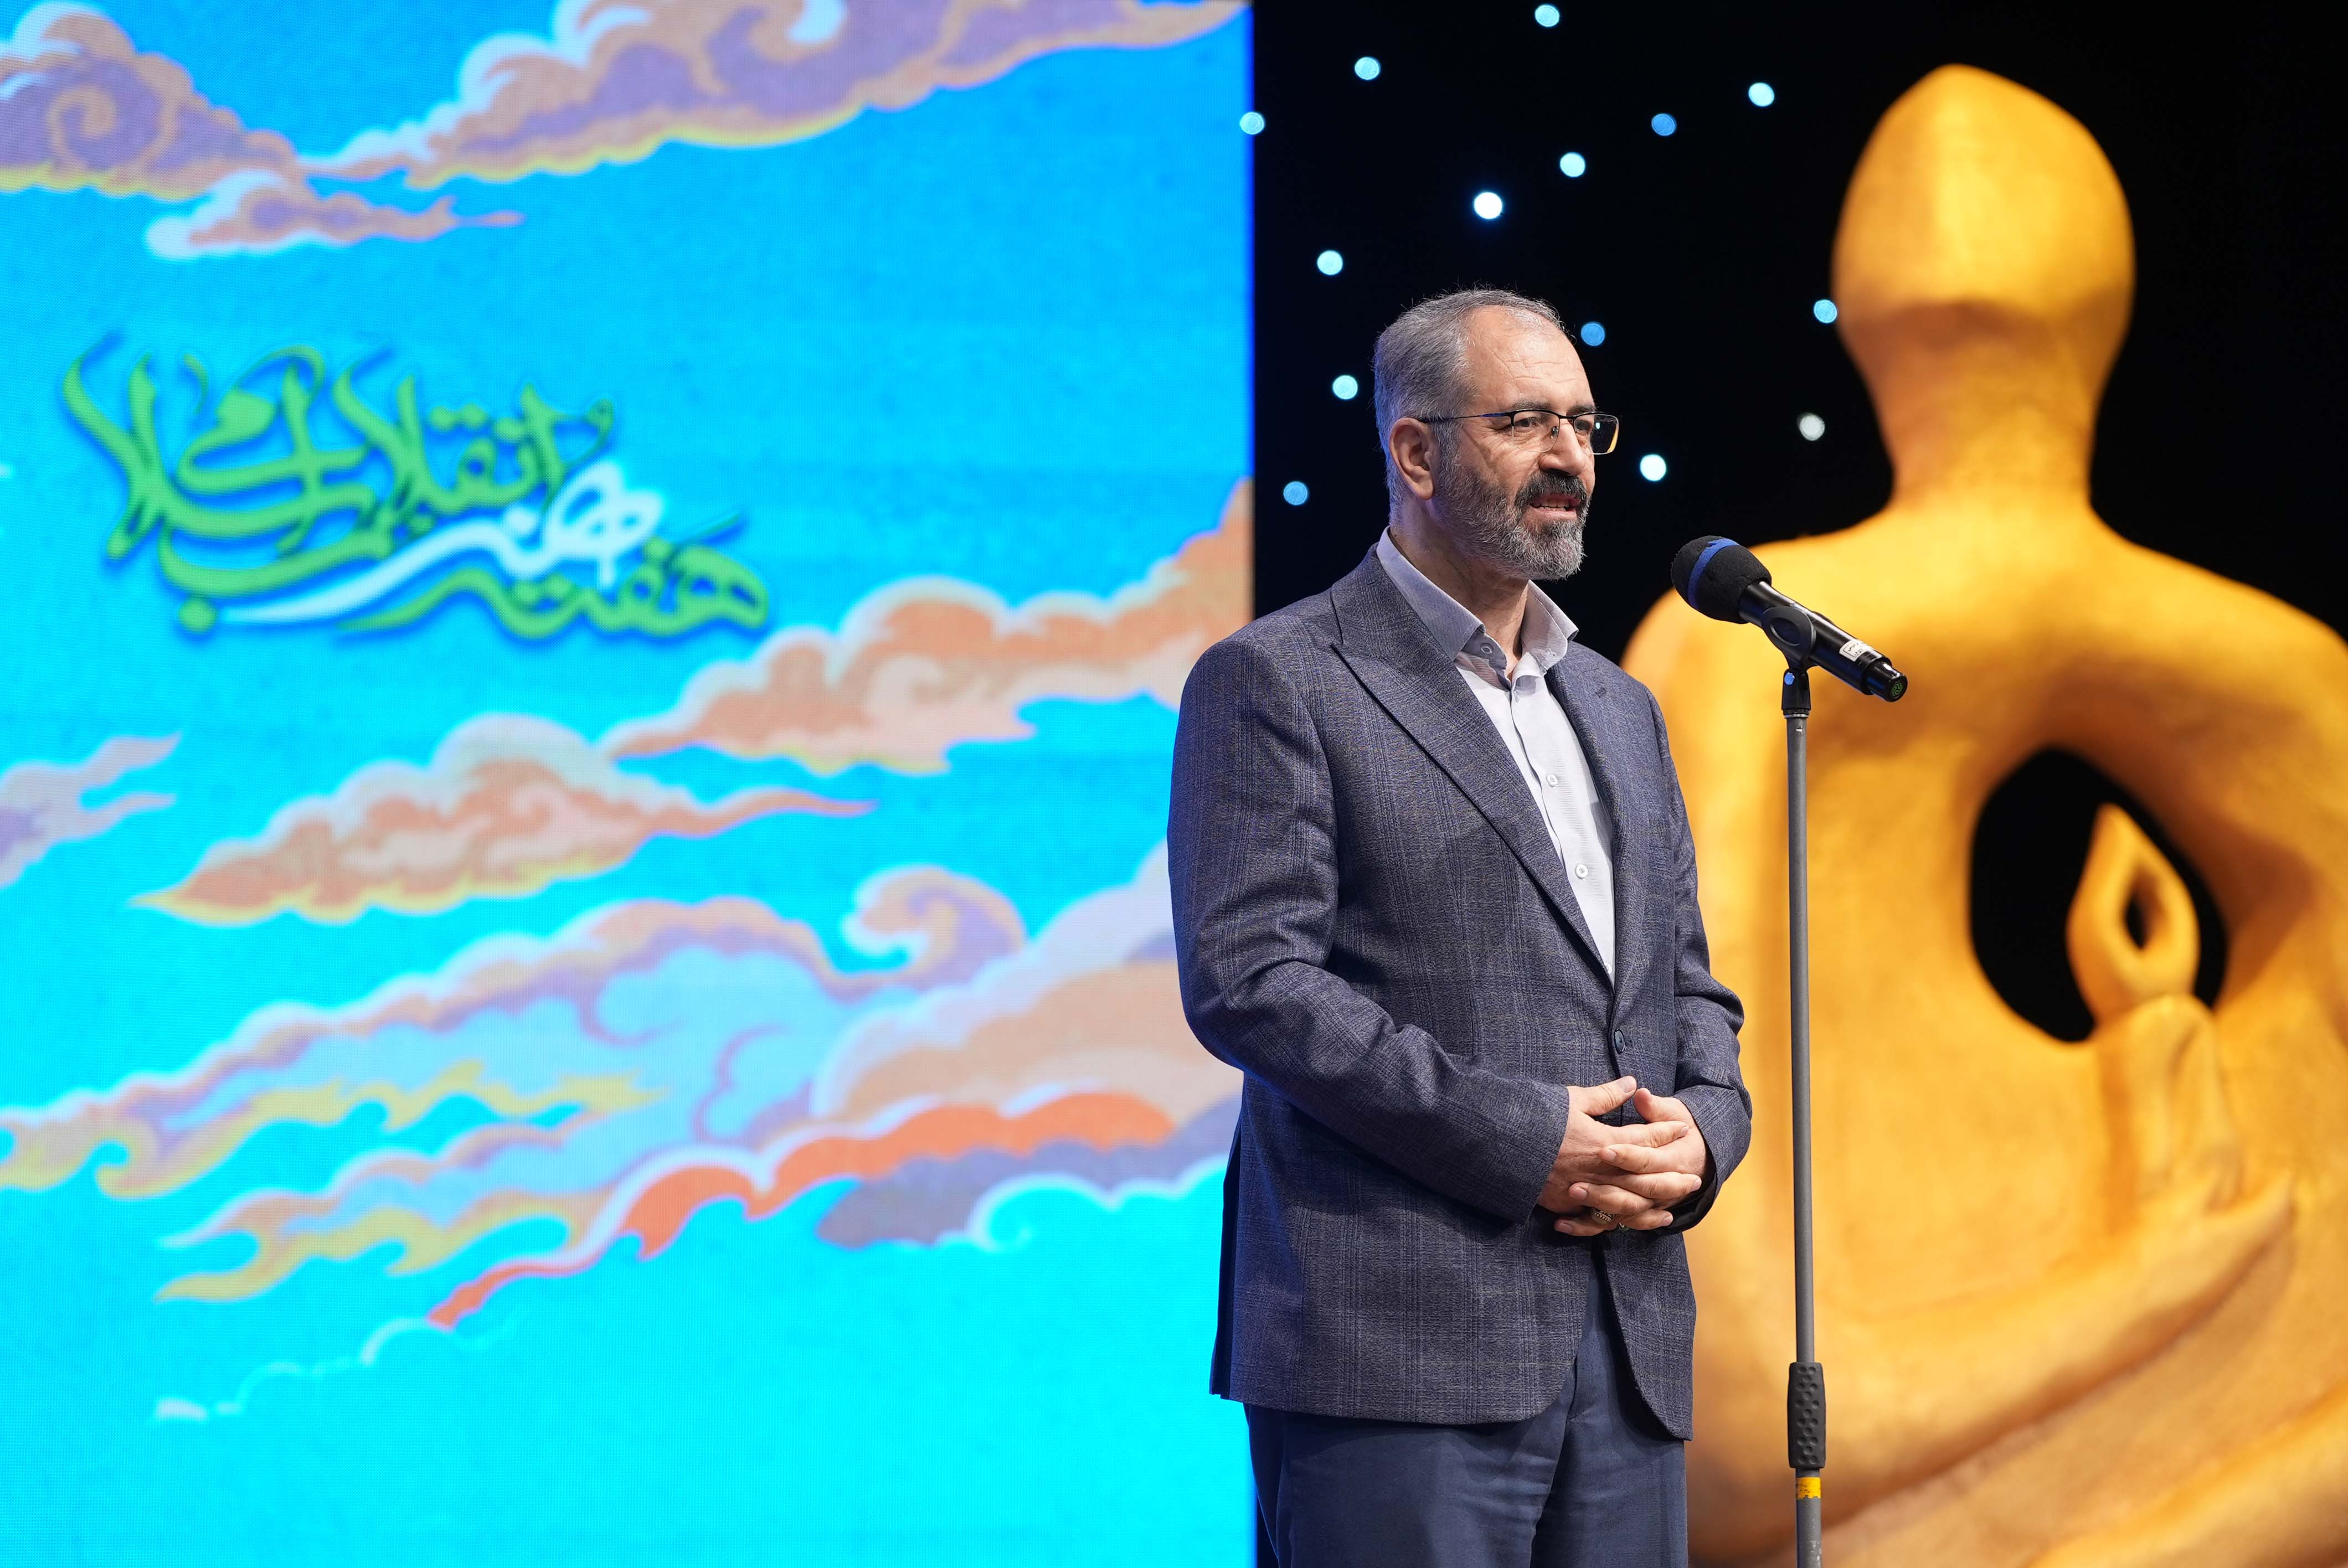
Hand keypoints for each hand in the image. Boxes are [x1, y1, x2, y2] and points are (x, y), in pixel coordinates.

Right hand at [1539, 1077, 1699, 1234]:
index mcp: (1603, 1141)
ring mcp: (1586, 1191)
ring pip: (1632, 1202)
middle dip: (1673, 1177)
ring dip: (1657, 1201)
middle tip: (1695, 1178)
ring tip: (1677, 1201)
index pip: (1644, 1138)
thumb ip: (1605, 1096)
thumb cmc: (1535, 1119)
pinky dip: (1627, 1220)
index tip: (1682, 1128)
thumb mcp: (1571, 1100)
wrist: (1501, 1146)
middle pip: (1647, 1177)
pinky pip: (1605, 1218)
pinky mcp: (1569, 1205)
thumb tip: (1632, 1084)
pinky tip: (1642, 1219)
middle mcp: (1600, 1170)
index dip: (1665, 1132)